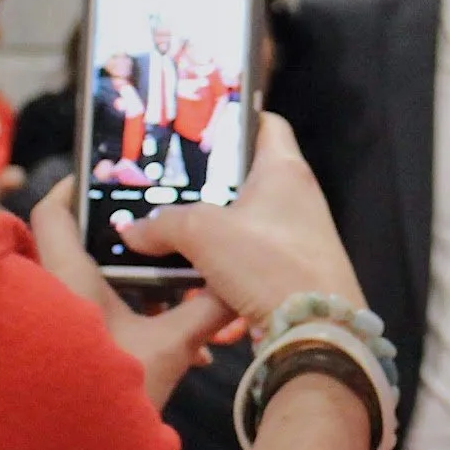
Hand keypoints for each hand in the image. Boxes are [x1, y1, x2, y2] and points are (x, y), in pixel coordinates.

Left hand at [31, 177, 241, 406]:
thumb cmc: (113, 389)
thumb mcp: (171, 347)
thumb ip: (207, 310)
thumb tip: (239, 285)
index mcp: (67, 276)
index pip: (53, 212)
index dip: (75, 188)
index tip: (109, 179)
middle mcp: (50, 295)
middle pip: (79, 249)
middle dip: (125, 247)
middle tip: (163, 239)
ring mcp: (52, 326)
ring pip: (90, 290)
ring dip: (132, 292)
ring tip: (178, 298)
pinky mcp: (59, 354)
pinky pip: (92, 324)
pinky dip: (126, 326)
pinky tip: (177, 350)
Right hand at [122, 115, 365, 342]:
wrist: (317, 331)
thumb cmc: (267, 263)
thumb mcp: (203, 233)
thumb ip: (163, 224)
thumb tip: (132, 231)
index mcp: (284, 169)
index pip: (265, 123)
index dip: (234, 118)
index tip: (197, 128)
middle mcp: (297, 197)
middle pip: (246, 177)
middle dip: (207, 185)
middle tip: (166, 188)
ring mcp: (298, 237)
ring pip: (243, 223)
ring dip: (211, 233)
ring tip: (170, 235)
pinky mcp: (293, 273)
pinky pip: (250, 260)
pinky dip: (223, 267)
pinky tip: (193, 278)